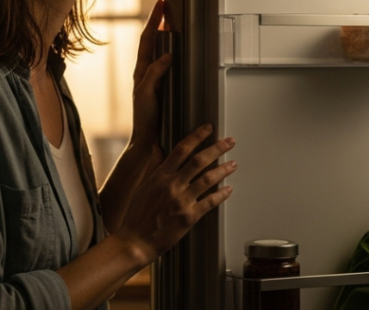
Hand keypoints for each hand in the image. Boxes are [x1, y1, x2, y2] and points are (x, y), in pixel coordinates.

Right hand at [114, 123, 236, 262]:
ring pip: (208, 179)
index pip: (182, 149)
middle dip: (217, 148)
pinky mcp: (189, 217)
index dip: (197, 136)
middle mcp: (172, 185)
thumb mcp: (143, 186)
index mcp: (160, 176)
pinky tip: (229, 189)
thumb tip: (161, 153)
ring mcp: (181, 201)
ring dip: (224, 169)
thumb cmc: (136, 216)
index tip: (208, 128)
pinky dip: (222, 194)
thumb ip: (155, 170)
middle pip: (199, 160)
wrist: (135, 241)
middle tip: (230, 142)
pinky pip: (210, 202)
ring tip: (233, 164)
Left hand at [131, 0, 171, 149]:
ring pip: (161, 51)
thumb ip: (154, 73)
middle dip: (160, 23)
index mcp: (141, 71)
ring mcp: (156, 79)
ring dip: (167, 36)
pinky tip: (182, 52)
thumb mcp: (145, 94)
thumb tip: (166, 55)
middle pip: (153, 41)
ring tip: (174, 23)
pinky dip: (174, 53)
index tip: (162, 5)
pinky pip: (169, 65)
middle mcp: (147, 72)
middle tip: (168, 9)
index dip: (154, 20)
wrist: (148, 141)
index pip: (147, 39)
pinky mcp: (165, 87)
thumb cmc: (144, 120)